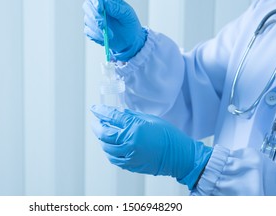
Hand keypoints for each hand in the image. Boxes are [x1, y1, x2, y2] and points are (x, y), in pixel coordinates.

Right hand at [82, 0, 146, 61]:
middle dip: (94, 15)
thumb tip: (106, 1)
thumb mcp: (128, 14)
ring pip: (87, 19)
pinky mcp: (92, 30)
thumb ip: (117, 8)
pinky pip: (88, 31)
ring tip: (110, 34)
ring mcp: (93, 18)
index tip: (100, 7)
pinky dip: (96, 35)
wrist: (130, 40)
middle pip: (87, 5)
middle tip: (103, 24)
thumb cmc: (130, 23)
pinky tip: (105, 38)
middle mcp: (98, 6)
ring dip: (97, 28)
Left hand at [90, 105, 212, 188]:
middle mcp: (129, 142)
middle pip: (104, 133)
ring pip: (106, 147)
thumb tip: (119, 113)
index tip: (95, 109)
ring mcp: (129, 155)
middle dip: (97, 126)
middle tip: (96, 121)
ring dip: (102, 139)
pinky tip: (110, 146)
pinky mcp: (131, 165)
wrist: (180, 156)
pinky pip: (113, 158)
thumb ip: (132, 117)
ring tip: (103, 133)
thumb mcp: (151, 119)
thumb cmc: (169, 136)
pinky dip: (109, 151)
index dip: (101, 112)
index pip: (111, 117)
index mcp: (135, 127)